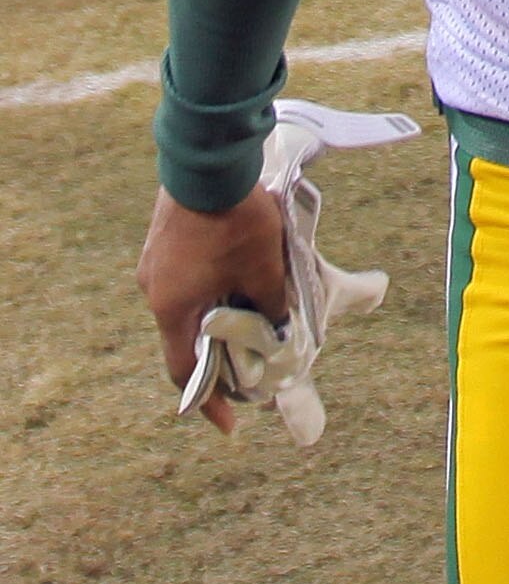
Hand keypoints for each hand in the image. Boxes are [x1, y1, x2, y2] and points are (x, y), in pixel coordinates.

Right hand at [137, 183, 286, 433]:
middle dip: (218, 357)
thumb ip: (271, 309)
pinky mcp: (162, 240)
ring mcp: (154, 263)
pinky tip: (236, 280)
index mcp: (173, 309)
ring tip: (251, 319)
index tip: (230, 425)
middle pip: (185, 339)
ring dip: (216, 318)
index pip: (187, 373)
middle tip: (250, 367)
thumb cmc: (236, 220)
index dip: (210, 402)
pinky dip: (209, 291)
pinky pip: (185, 280)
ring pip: (187, 306)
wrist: (209, 158)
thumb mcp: (266, 271)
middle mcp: (155, 291)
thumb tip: (278, 332)